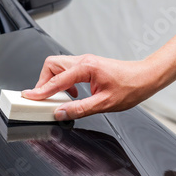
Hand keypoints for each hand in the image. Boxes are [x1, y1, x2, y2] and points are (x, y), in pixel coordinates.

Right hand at [22, 54, 164, 120]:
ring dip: (53, 82)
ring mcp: (85, 62)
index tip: (29, 97)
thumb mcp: (104, 104)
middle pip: (51, 66)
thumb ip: (79, 109)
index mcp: (86, 68)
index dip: (40, 91)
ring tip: (57, 99)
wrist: (146, 78)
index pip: (56, 80)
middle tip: (42, 99)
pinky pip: (67, 71)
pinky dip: (63, 82)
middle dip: (43, 82)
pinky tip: (72, 95)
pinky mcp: (88, 66)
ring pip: (58, 67)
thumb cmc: (131, 87)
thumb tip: (60, 113)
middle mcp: (83, 62)